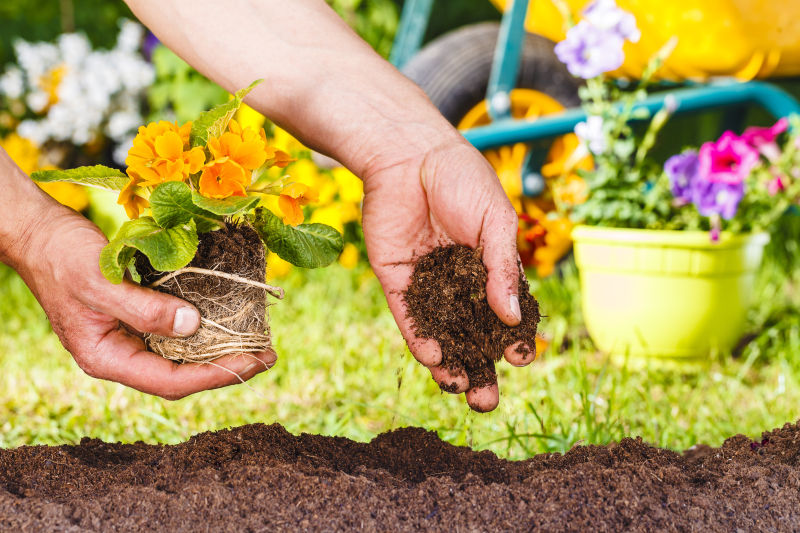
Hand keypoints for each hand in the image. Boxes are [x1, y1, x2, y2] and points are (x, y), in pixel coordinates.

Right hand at [11, 205, 275, 399]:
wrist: (43, 234)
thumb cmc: (64, 257)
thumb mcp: (101, 282)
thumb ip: (144, 309)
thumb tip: (194, 327)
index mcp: (108, 358)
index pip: (170, 381)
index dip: (215, 375)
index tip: (253, 362)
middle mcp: (124, 354)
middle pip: (183, 374)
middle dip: (227, 367)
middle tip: (268, 355)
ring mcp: (132, 336)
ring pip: (185, 354)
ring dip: (221, 349)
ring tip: (259, 341)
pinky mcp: (142, 315)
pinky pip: (180, 330)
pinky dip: (207, 327)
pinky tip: (232, 318)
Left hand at [361, 134, 531, 411]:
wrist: (411, 155)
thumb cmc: (462, 180)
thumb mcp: (495, 222)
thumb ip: (502, 268)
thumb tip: (514, 318)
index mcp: (490, 271)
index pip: (505, 317)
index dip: (514, 341)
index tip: (522, 357)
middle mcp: (460, 285)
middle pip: (473, 338)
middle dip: (481, 371)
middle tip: (487, 404)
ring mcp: (429, 286)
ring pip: (441, 335)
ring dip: (450, 366)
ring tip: (459, 390)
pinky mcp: (398, 282)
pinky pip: (410, 317)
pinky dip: (420, 339)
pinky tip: (431, 359)